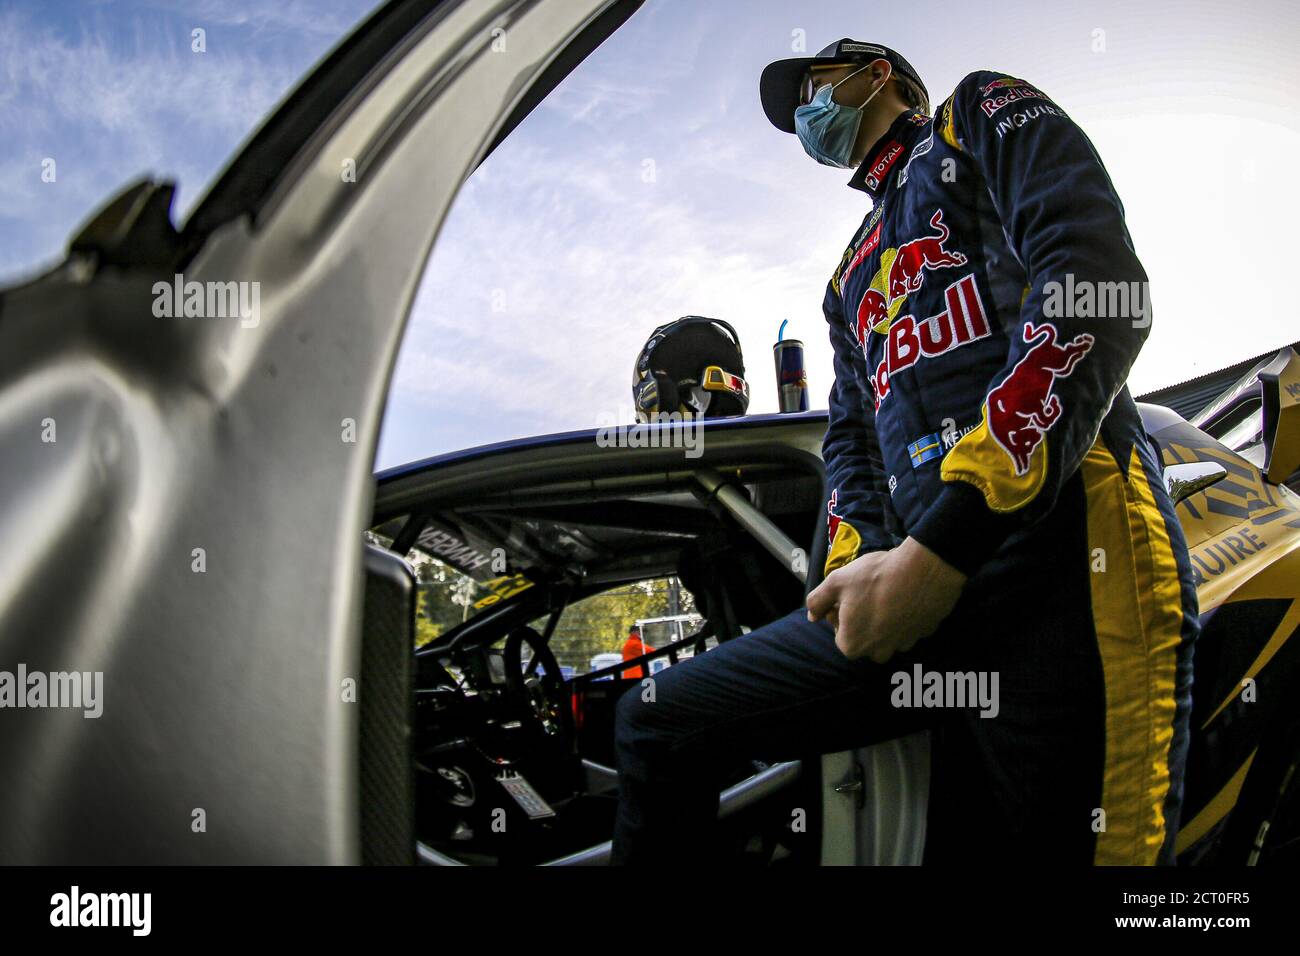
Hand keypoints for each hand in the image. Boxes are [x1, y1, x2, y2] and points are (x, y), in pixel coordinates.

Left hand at [806, 537, 965, 661]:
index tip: (847, 595)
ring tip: (885, 592)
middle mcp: (879, 652)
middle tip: (866, 592)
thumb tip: (812, 615)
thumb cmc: (874, 577)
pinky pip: (908, 626)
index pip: (840, 633)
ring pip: (887, 633)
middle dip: (862, 618)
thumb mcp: (836, 582)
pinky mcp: (924, 633)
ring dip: (884, 617)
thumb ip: (817, 601)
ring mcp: (904, 644)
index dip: (840, 613)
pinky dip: (904, 613)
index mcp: (853, 645)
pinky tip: (904, 594)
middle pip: (864, 637)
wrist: (922, 570)